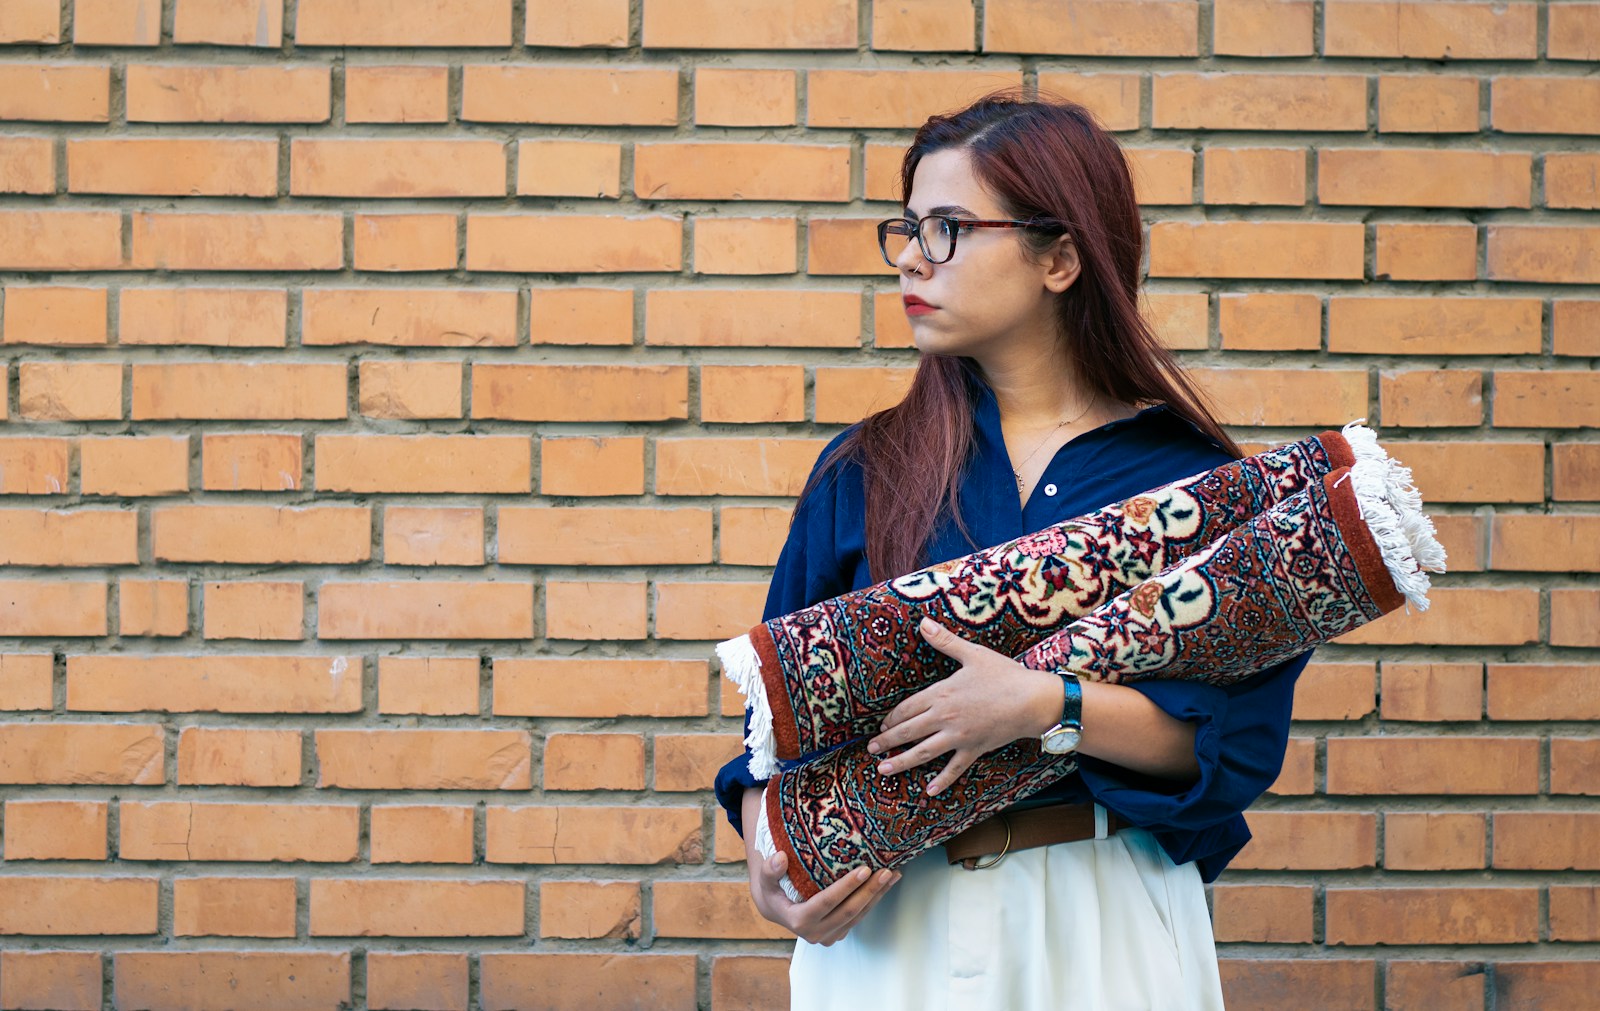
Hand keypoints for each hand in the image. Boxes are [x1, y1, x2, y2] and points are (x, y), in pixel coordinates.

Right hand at [748, 848, 900, 945]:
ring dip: (877, 896)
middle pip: (849, 912)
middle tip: (886, 871)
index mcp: (798, 921)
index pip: (826, 903)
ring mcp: (828, 936)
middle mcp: (815, 933)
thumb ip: (770, 870)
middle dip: (870, 891)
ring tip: (893, 875)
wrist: (777, 908)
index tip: (864, 869)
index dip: (846, 887)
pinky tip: (885, 884)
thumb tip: (780, 858)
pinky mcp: (838, 933)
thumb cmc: (772, 889)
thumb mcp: (765, 880)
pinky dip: (874, 900)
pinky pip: (859, 917)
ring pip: (858, 916)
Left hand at [867, 617, 1061, 795]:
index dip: (892, 718)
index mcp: (941, 694)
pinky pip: (954, 769)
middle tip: (871, 749)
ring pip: (923, 753)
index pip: (908, 708)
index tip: (881, 726)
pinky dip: (942, 781)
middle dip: (888, 741)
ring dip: (901, 762)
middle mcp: (945, 718)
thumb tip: (924, 623)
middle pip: (909, 732)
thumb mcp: (972, 654)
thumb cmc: (1004, 675)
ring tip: (883, 769)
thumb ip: (945, 641)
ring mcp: (959, 737)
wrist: (1032, 700)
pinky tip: (929, 791)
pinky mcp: (974, 749)